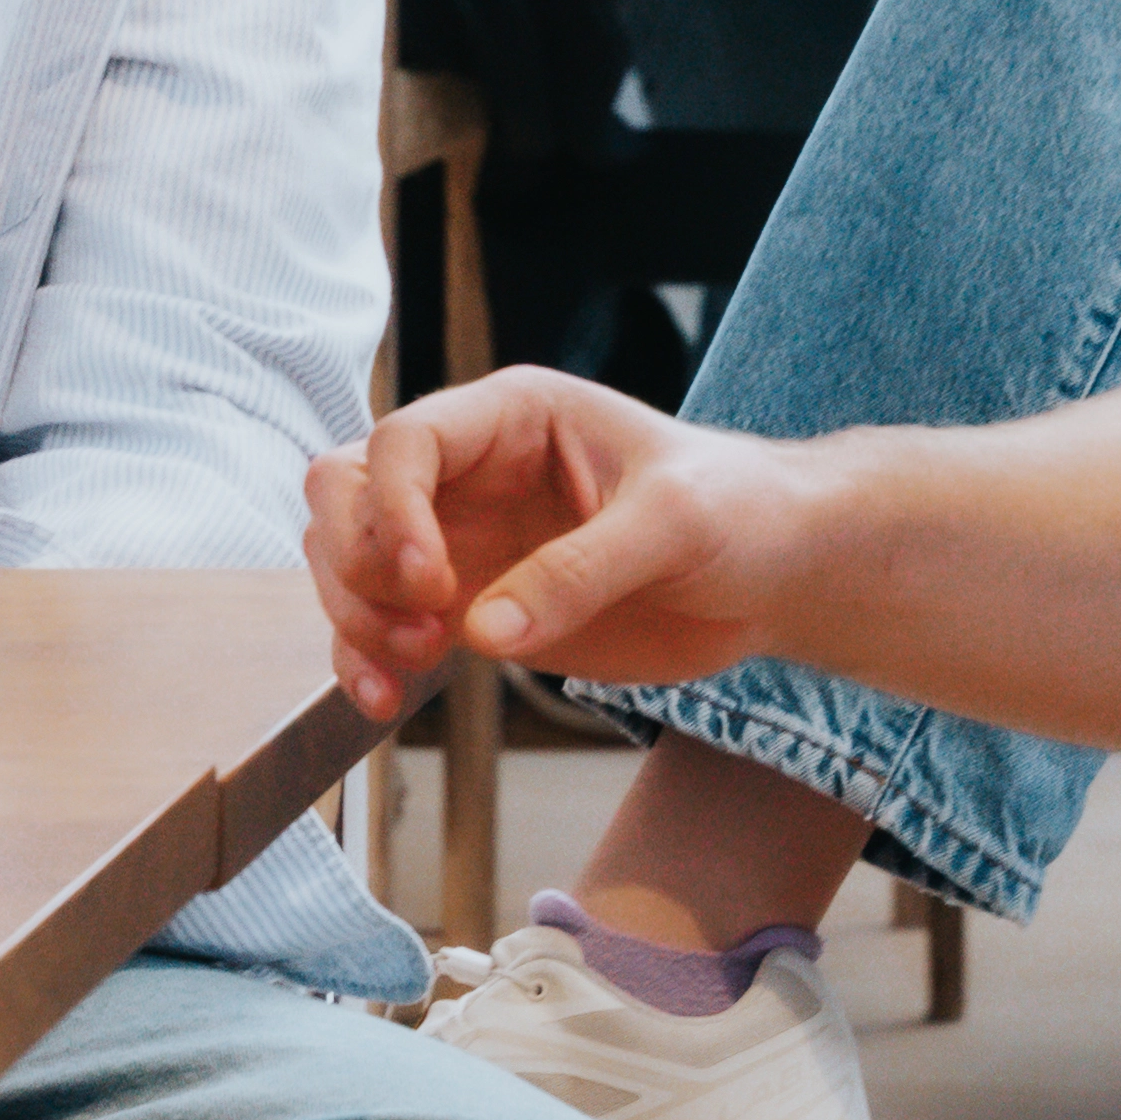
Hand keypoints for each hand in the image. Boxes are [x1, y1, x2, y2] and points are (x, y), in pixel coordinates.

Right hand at [303, 366, 802, 714]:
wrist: (773, 573)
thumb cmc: (737, 511)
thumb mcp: (674, 523)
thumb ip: (580, 571)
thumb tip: (482, 630)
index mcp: (512, 418)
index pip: (405, 442)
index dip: (395, 508)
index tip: (434, 581)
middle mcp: (469, 474)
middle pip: (346, 494)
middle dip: (358, 560)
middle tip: (420, 620)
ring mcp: (463, 543)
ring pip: (350, 562)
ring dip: (355, 615)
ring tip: (412, 665)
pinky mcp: (472, 610)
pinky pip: (384, 629)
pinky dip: (367, 663)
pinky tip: (387, 701)